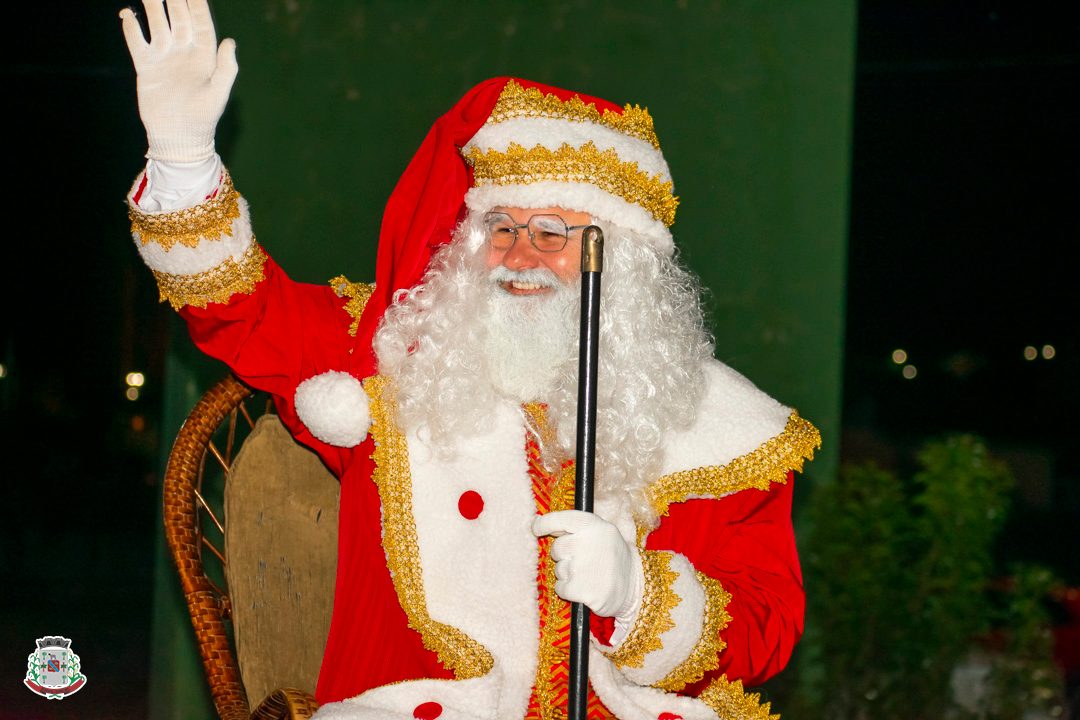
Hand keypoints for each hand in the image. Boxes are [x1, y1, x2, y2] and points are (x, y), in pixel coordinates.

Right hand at [120, 0, 237, 161]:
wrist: (178, 138)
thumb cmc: (204, 118)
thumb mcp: (219, 93)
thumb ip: (226, 67)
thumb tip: (230, 41)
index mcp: (204, 56)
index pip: (200, 23)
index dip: (196, 4)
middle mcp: (183, 53)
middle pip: (178, 18)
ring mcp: (164, 58)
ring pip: (158, 24)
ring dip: (153, 6)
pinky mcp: (146, 67)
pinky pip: (138, 42)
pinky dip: (132, 28)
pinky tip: (128, 14)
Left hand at [533, 510, 642, 618]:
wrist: (634, 587)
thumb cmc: (612, 557)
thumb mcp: (602, 533)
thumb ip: (576, 528)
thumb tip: (539, 524)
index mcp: (594, 525)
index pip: (560, 519)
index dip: (544, 523)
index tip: (536, 528)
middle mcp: (588, 542)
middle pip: (557, 548)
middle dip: (564, 556)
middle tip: (583, 560)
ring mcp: (584, 566)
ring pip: (558, 569)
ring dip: (568, 574)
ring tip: (589, 575)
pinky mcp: (581, 589)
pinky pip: (560, 588)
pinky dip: (568, 590)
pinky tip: (585, 588)